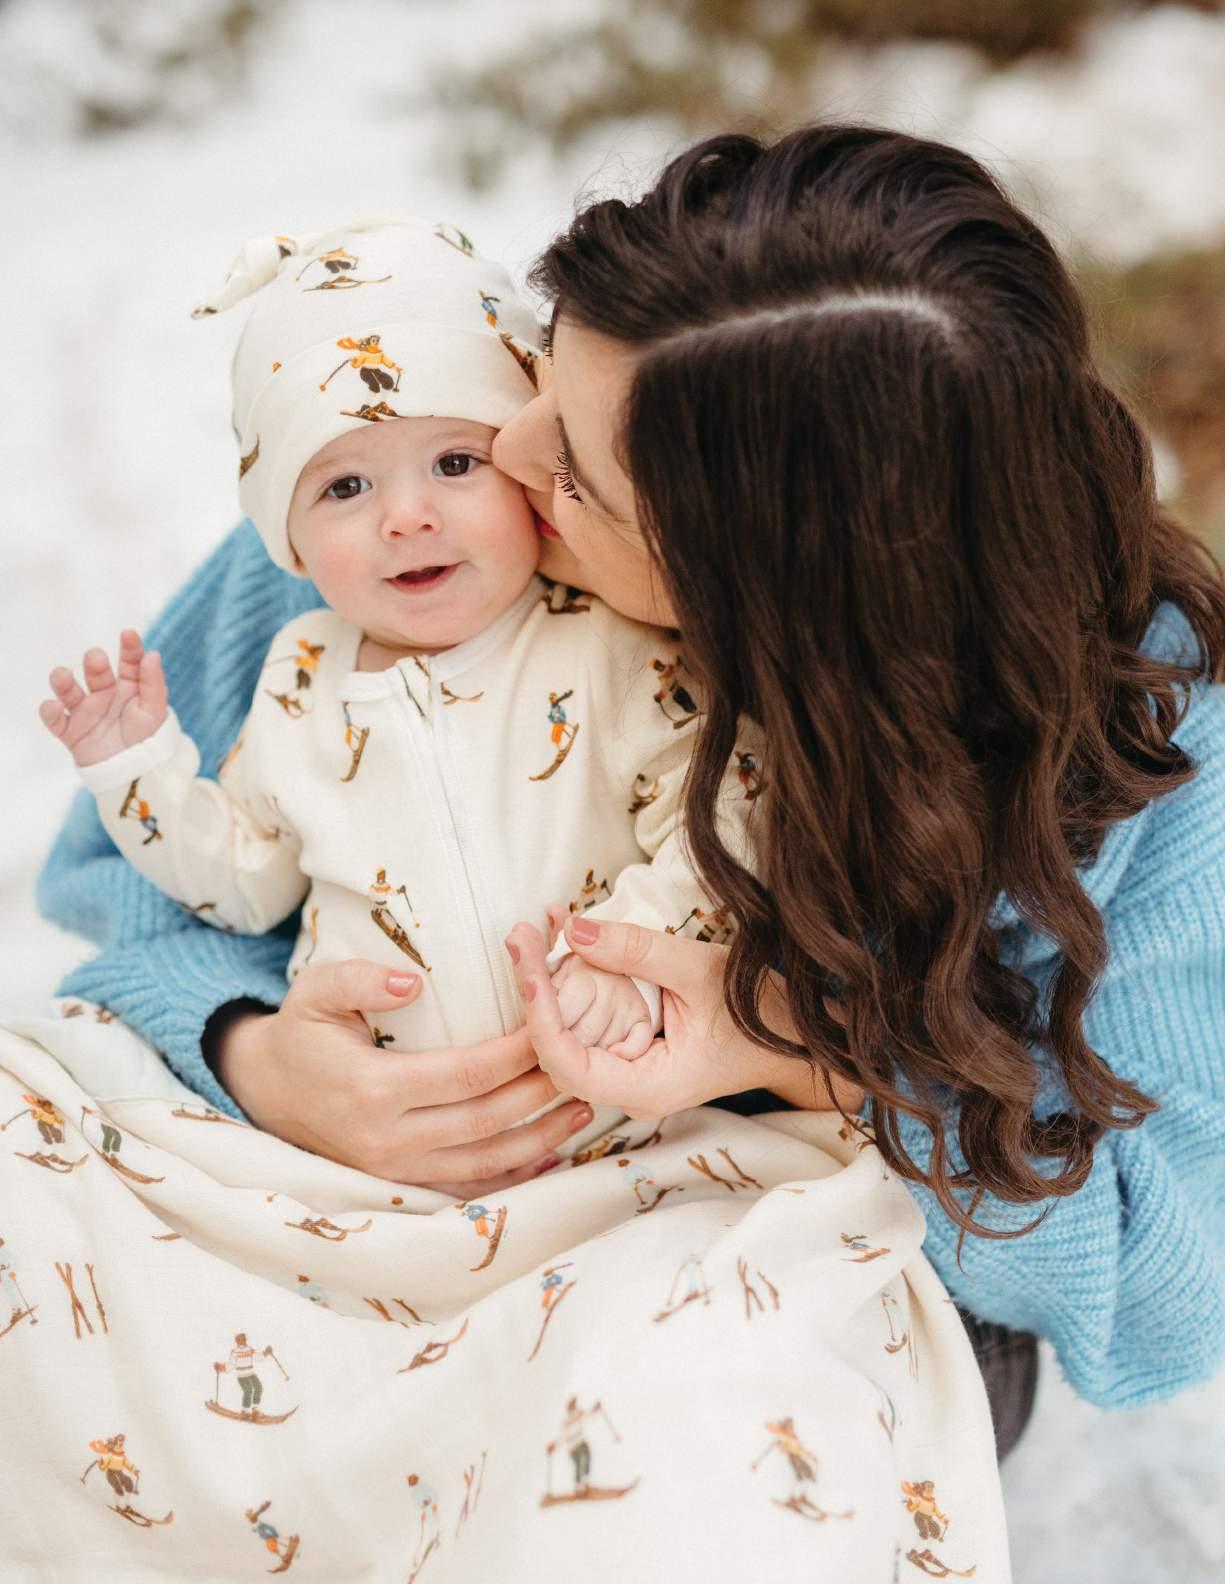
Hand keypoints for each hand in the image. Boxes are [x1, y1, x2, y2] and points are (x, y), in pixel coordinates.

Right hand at [39, 630, 167, 766]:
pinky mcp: (72, 731)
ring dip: (62, 682)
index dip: (129, 648)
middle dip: (94, 664)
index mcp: (129, 687)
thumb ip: (153, 683)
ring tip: (62, 676)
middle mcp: (105, 694)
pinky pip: (56, 719)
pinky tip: (54, 706)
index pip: (129, 662)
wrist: (136, 774)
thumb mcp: (155, 711)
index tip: (129, 634)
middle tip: (96, 659)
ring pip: (69, 691)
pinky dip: (50, 712)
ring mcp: (86, 712)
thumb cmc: (149, 739)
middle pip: (96, 673)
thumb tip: (152, 654)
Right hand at [215, 959, 594, 1195]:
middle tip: (584, 1062)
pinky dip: (513, 1176)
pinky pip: (467, 1189)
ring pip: (484, 1163)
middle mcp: (388, 1140)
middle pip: (485, 1121)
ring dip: (539, 1139)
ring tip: (582, 1107)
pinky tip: (549, 1153)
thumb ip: (359, 980)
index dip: (516, 1052)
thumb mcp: (314, 991)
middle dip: (540, 1093)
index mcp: (372, 1090)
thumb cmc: (301, 1034)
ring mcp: (396, 1170)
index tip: (552, 1024)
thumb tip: (412, 981)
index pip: (465, 1074)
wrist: (264, 1091)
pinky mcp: (402, 1183)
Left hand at [506, 917, 864, 1119]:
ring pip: (568, 1037)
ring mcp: (630, 1077)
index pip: (566, 1062)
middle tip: (522, 933)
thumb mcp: (702, 970)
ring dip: (550, 983)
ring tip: (537, 931)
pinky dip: (574, 986)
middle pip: (556, 1050)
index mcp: (647, 1086)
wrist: (803, 1037)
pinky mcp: (632, 1056)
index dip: (538, 1011)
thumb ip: (636, 951)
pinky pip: (590, 1026)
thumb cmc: (763, 1011)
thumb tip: (572, 928)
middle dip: (534, 990)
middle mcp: (630, 1092)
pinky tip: (566, 943)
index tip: (527, 958)